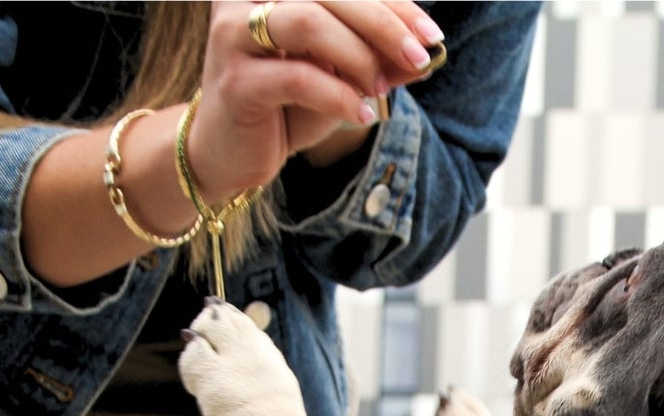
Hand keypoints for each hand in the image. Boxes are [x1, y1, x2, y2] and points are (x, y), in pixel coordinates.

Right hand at [189, 1, 442, 201]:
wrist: (232, 153)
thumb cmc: (286, 104)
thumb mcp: (340, 76)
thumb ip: (377, 60)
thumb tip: (428, 52)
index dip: (391, 4)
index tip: (431, 34)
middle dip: (382, 24)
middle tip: (419, 56)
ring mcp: (234, 33)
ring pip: (310, 24)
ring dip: (358, 57)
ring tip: (380, 88)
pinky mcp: (235, 80)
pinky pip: (297, 77)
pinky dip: (338, 96)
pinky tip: (362, 113)